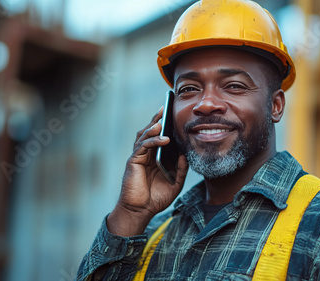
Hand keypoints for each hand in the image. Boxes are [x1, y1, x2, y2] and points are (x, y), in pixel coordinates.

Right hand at [107, 107, 187, 235]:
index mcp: (155, 157)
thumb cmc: (156, 197)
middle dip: (157, 119)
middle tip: (165, 107)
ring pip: (144, 136)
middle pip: (150, 132)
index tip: (173, 114)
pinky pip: (143, 147)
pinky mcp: (133, 161)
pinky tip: (163, 139)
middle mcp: (145, 154)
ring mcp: (138, 157)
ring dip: (153, 126)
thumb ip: (181, 169)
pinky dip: (153, 141)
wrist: (141, 211)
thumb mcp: (175, 182)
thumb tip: (186, 154)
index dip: (165, 125)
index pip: (159, 137)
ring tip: (162, 119)